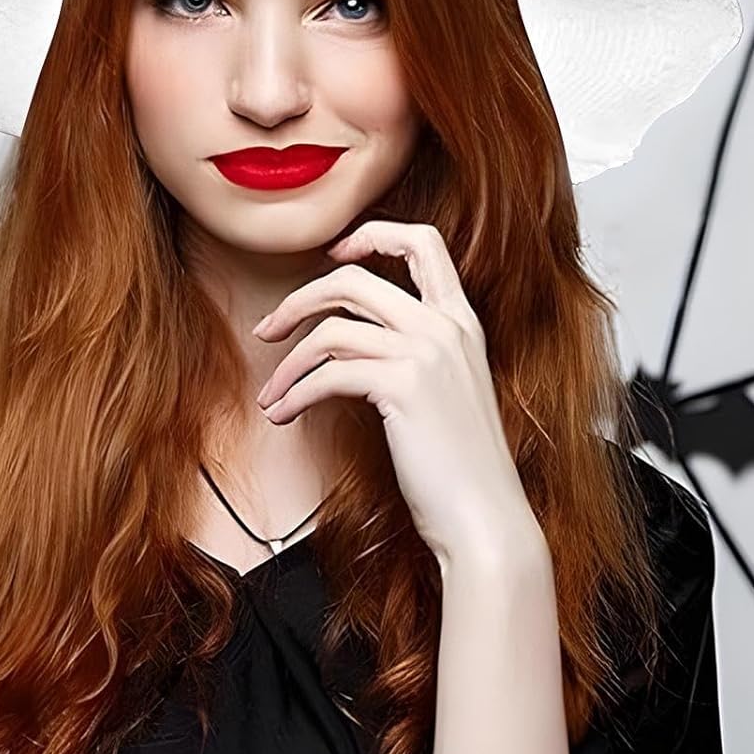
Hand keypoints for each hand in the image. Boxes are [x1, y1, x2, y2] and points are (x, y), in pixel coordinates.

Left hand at [251, 219, 541, 569]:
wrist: (485, 517)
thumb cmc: (460, 466)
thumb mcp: (445, 390)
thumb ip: (410, 353)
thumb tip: (345, 339)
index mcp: (460, 322)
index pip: (423, 242)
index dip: (372, 235)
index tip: (333, 255)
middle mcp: (445, 328)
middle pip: (353, 279)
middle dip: (297, 301)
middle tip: (268, 330)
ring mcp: (426, 354)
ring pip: (330, 330)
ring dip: (287, 364)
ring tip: (272, 394)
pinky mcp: (403, 386)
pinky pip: (328, 374)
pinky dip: (296, 393)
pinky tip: (285, 414)